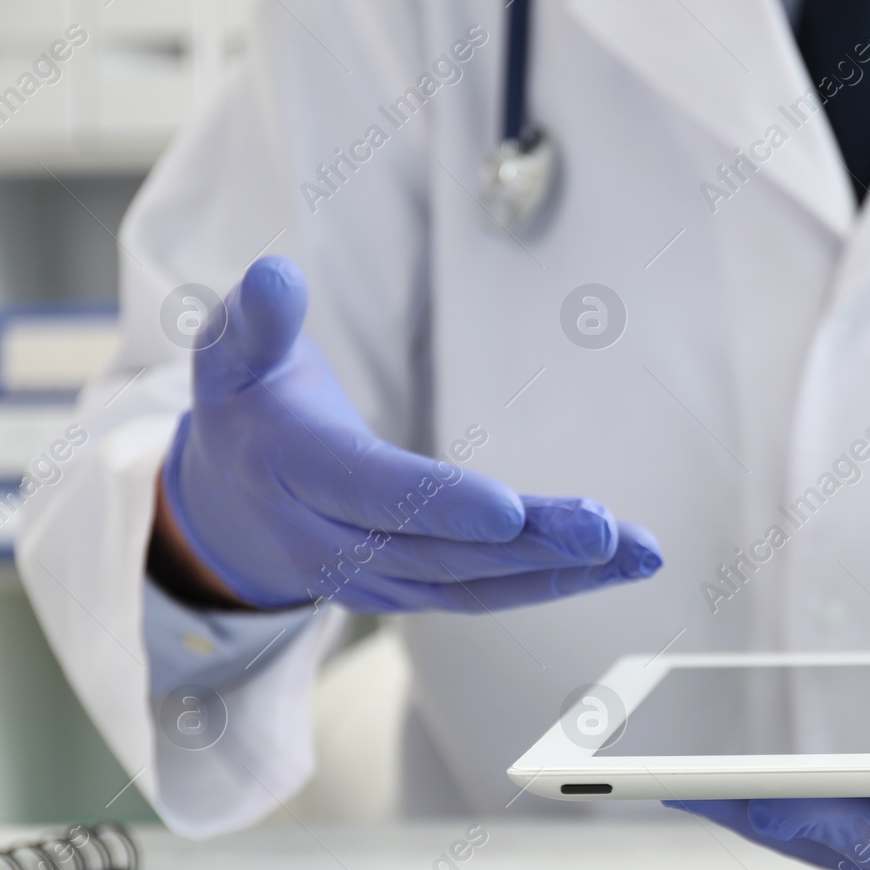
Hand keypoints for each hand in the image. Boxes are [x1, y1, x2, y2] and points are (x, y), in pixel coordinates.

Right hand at [155, 256, 661, 611]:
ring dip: (562, 571)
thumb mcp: (232, 354)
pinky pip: (487, 595)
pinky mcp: (413, 595)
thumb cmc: (251, 408)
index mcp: (292, 472)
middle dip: (528, 543)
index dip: (438, 504)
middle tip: (606, 529)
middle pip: (438, 550)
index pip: (370, 493)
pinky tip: (619, 565)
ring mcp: (375, 583)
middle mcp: (332, 543)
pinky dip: (555, 583)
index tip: (507, 511)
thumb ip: (256, 319)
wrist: (229, 507)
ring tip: (640, 551)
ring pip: (475, 584)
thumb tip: (277, 274)